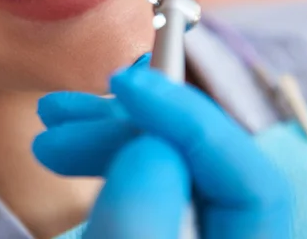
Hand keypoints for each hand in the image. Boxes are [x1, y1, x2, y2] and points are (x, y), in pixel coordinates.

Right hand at [33, 57, 291, 237]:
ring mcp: (194, 236)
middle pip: (207, 167)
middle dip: (133, 125)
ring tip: (53, 130)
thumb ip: (139, 219)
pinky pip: (145, 186)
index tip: (126, 82)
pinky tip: (75, 154)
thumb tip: (150, 142)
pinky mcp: (162, 231)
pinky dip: (108, 165)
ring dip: (110, 138)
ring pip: (170, 171)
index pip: (252, 182)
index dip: (191, 121)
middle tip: (63, 116)